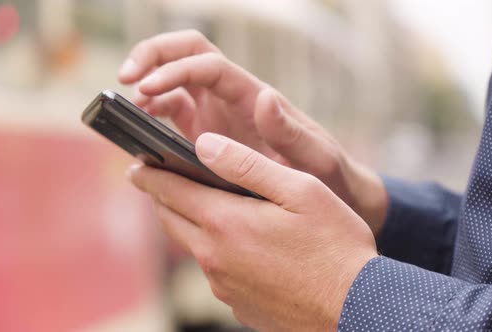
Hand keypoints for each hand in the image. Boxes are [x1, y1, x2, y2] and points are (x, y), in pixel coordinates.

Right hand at [119, 29, 387, 234]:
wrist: (330, 195)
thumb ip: (291, 132)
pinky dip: (152, 116)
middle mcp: (232, 99)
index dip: (174, 69)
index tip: (147, 88)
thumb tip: (264, 98)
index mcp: (253, 96)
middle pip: (186, 55)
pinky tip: (141, 134)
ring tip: (129, 110)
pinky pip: (172, 115)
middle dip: (152, 56)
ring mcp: (217, 116)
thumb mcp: (315, 158)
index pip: (208, 65)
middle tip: (125, 79)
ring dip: (147, 86)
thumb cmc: (327, 175)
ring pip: (174, 82)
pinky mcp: (206, 136)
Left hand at [128, 133, 377, 330]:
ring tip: (198, 205)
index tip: (137, 164)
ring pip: (191, 245)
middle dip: (161, 197)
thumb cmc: (335, 245)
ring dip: (187, 223)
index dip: (150, 174)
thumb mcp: (299, 191)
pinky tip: (235, 243)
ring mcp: (223, 285)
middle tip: (158, 182)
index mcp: (224, 223)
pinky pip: (213, 270)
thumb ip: (247, 165)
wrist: (355, 309)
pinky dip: (212, 250)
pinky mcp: (237, 304)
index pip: (168, 191)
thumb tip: (203, 144)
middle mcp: (214, 257)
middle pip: (171, 220)